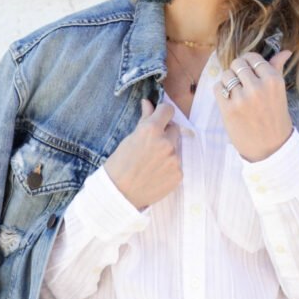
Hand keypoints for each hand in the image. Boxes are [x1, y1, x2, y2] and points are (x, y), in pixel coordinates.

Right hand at [103, 95, 182, 209]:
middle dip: (165, 133)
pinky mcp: (179, 174)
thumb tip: (148, 103)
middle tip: (150, 146)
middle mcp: (166, 143)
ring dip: (168, 150)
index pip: (167, 110)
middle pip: (174, 128)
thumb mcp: (128, 139)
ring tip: (152, 162)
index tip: (158, 118)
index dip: (162, 113)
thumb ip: (144, 120)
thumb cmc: (119, 166)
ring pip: (176, 147)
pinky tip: (156, 173)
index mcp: (151, 130)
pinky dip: (169, 166)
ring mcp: (174, 159)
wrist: (119, 195)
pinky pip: (178, 163)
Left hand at [213, 48, 293, 162]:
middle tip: (241, 82)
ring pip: (226, 75)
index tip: (249, 72)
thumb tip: (285, 51)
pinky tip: (229, 100)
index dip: (248, 63)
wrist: (270, 148)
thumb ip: (277, 69)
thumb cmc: (275, 118)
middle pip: (237, 64)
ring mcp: (242, 99)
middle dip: (237, 70)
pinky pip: (217, 88)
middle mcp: (258, 87)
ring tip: (235, 92)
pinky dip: (220, 91)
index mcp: (273, 80)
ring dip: (228, 81)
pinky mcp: (228, 110)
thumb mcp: (279, 92)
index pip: (253, 58)